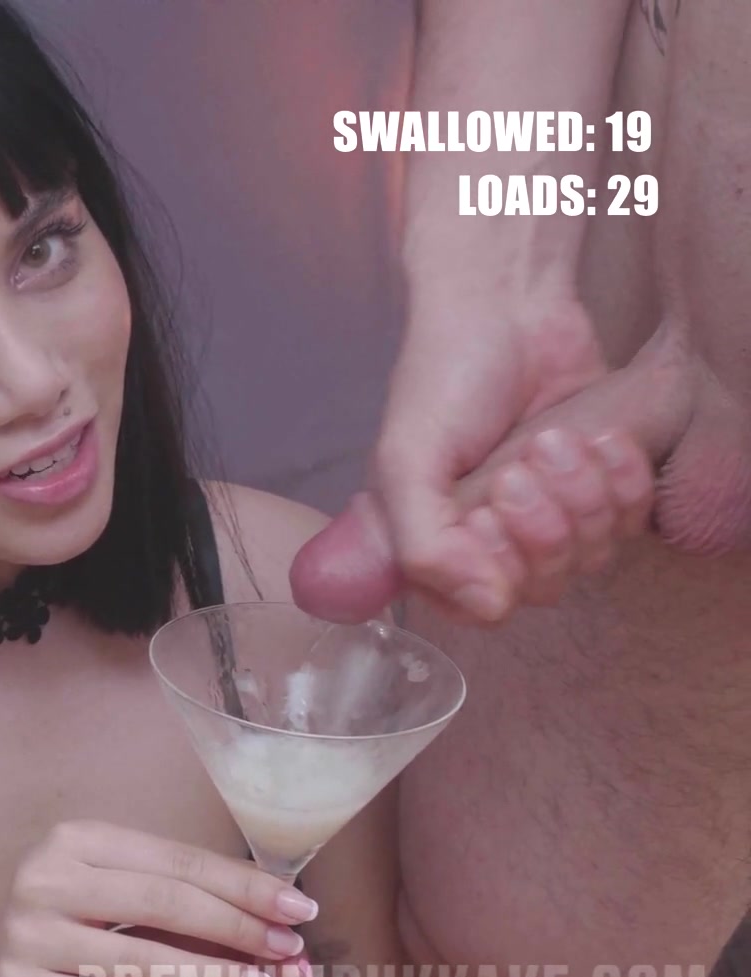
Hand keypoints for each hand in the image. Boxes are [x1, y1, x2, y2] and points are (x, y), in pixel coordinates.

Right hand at [0, 820, 318, 976]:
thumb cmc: (52, 908)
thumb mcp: (92, 873)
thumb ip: (154, 879)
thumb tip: (255, 893)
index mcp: (75, 839)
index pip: (176, 861)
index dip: (243, 885)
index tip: (298, 908)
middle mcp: (47, 877)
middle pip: (163, 904)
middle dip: (237, 929)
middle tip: (288, 953)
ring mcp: (27, 932)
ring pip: (137, 960)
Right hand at [292, 293, 657, 623]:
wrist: (507, 307)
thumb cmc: (444, 379)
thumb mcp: (406, 461)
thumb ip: (422, 544)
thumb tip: (487, 608)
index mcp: (435, 542)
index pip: (482, 605)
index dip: (497, 565)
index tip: (486, 506)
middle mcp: (494, 540)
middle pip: (545, 584)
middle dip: (542, 521)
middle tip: (521, 463)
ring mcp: (554, 517)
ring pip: (592, 556)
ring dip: (580, 493)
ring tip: (553, 439)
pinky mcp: (602, 489)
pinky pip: (631, 522)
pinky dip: (621, 482)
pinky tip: (598, 442)